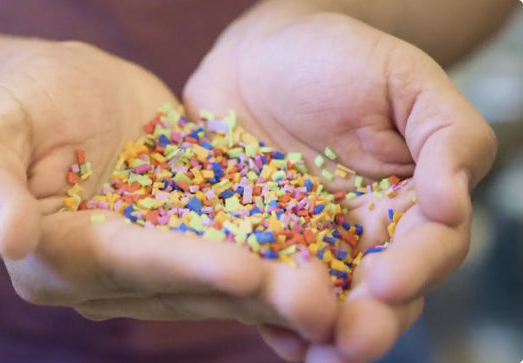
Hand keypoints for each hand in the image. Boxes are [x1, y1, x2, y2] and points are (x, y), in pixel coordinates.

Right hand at [0, 41, 336, 337]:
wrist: (62, 90)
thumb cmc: (19, 101)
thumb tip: (9, 239)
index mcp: (56, 257)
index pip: (125, 261)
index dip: (182, 266)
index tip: (242, 268)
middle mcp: (107, 275)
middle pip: (182, 285)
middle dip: (248, 293)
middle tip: (315, 300)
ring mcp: (152, 261)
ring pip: (218, 280)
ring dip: (275, 286)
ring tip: (335, 290)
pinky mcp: (187, 237)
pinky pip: (236, 249)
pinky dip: (278, 258)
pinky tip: (329, 263)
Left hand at [184, 12, 495, 361]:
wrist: (258, 55)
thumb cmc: (339, 58)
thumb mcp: (405, 82)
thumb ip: (447, 137)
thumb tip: (454, 205)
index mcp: (409, 202)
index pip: (427, 247)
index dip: (416, 268)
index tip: (390, 282)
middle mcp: (362, 236)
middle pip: (378, 293)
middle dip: (371, 321)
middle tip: (354, 342)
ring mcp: (307, 247)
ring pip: (323, 303)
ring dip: (320, 335)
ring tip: (312, 357)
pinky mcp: (255, 248)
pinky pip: (263, 289)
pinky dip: (266, 315)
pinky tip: (271, 338)